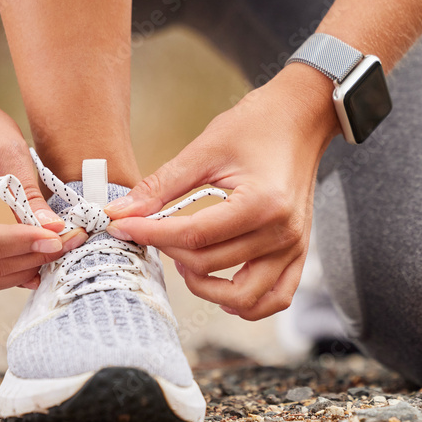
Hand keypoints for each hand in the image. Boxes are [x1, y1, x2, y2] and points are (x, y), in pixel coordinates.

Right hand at [0, 86, 85, 294]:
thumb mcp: (8, 144)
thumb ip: (28, 190)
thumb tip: (53, 229)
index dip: (18, 245)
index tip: (56, 237)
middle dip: (28, 261)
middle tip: (67, 242)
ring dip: (20, 272)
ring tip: (53, 249)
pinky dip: (6, 272)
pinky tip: (32, 256)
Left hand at [105, 65, 339, 319]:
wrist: (300, 117)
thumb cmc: (257, 126)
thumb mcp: (205, 149)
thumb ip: (161, 186)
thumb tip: (120, 212)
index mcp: (261, 203)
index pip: (194, 235)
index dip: (151, 234)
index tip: (123, 226)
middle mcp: (282, 232)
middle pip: (210, 265)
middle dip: (169, 251)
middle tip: (149, 232)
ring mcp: (294, 247)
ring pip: (243, 297)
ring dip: (205, 288)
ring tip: (185, 261)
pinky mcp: (298, 253)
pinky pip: (275, 298)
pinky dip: (247, 304)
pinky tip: (220, 287)